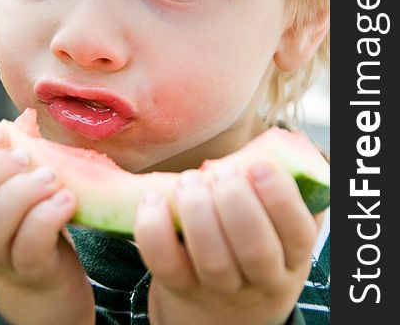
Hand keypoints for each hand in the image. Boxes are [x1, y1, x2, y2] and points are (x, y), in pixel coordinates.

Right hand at [0, 123, 94, 324]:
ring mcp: (3, 256)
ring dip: (21, 194)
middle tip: (29, 158)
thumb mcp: (26, 189)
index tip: (1, 133)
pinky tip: (67, 200)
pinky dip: (45, 219)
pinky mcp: (33, 272)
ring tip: (51, 178)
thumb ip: (24, 159)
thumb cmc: (38, 226)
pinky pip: (28, 248)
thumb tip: (27, 118)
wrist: (49, 287)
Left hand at [134, 161, 320, 324]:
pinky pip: (167, 266)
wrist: (224, 311)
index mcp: (291, 256)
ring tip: (189, 181)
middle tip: (220, 171)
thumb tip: (284, 143)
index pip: (297, 232)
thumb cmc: (255, 245)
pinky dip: (155, 232)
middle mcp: (261, 279)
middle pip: (255, 250)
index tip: (259, 166)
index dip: (280, 198)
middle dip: (235, 203)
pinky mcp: (180, 288)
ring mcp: (219, 289)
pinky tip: (153, 200)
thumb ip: (282, 192)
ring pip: (213, 260)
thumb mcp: (280, 227)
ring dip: (198, 213)